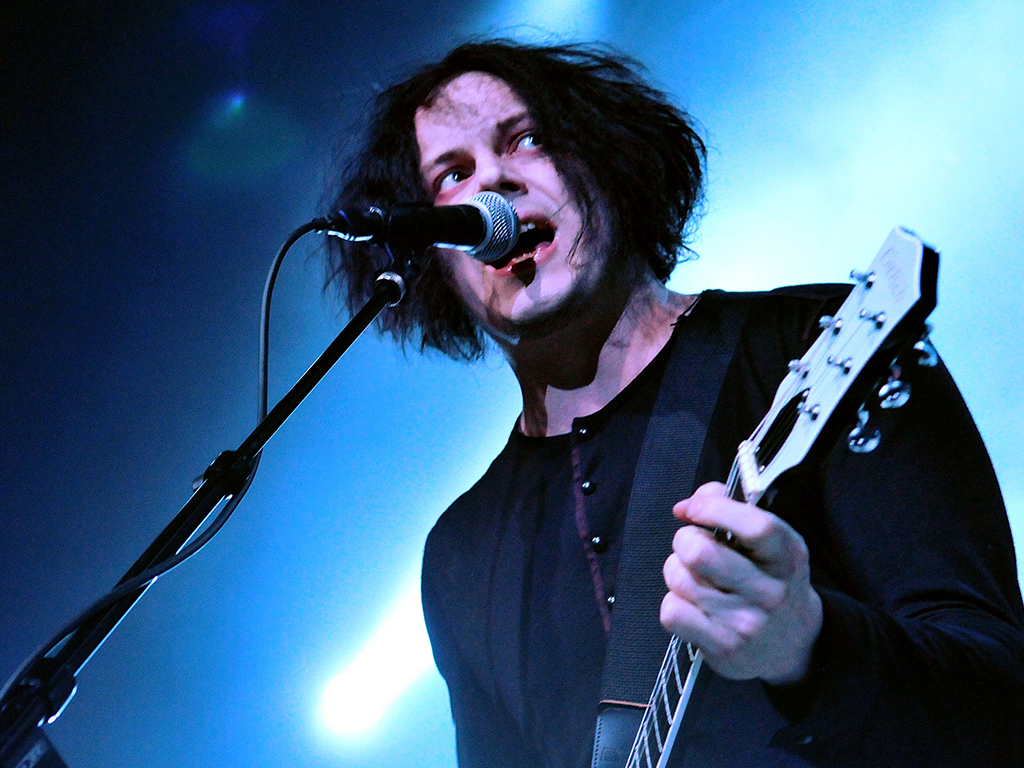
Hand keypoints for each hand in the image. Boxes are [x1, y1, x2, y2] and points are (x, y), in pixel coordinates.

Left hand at [660, 482, 822, 684]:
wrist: (793, 645)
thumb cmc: (771, 580)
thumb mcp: (770, 543)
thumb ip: (732, 510)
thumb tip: (685, 507)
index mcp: (786, 557)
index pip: (754, 526)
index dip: (713, 508)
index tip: (694, 509)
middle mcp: (769, 592)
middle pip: (699, 552)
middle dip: (684, 540)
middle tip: (693, 545)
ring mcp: (746, 623)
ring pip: (679, 579)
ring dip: (676, 570)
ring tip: (694, 577)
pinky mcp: (723, 648)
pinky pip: (672, 611)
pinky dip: (673, 602)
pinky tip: (691, 605)